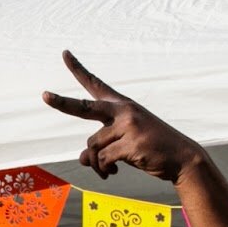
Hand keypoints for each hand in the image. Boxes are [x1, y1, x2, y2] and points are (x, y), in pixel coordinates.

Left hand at [42, 50, 206, 182]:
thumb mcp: (125, 142)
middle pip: (85, 108)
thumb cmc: (152, 149)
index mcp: (122, 106)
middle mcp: (124, 111)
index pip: (96, 84)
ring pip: (92, 146)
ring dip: (95, 162)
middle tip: (44, 96)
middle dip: (62, 103)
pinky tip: (114, 173)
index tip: (64, 54)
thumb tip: (82, 159)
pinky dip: (104, 169)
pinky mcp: (131, 144)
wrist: (182, 159)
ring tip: (107, 169)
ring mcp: (128, 127)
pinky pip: (103, 159)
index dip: (78, 70)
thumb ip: (101, 146)